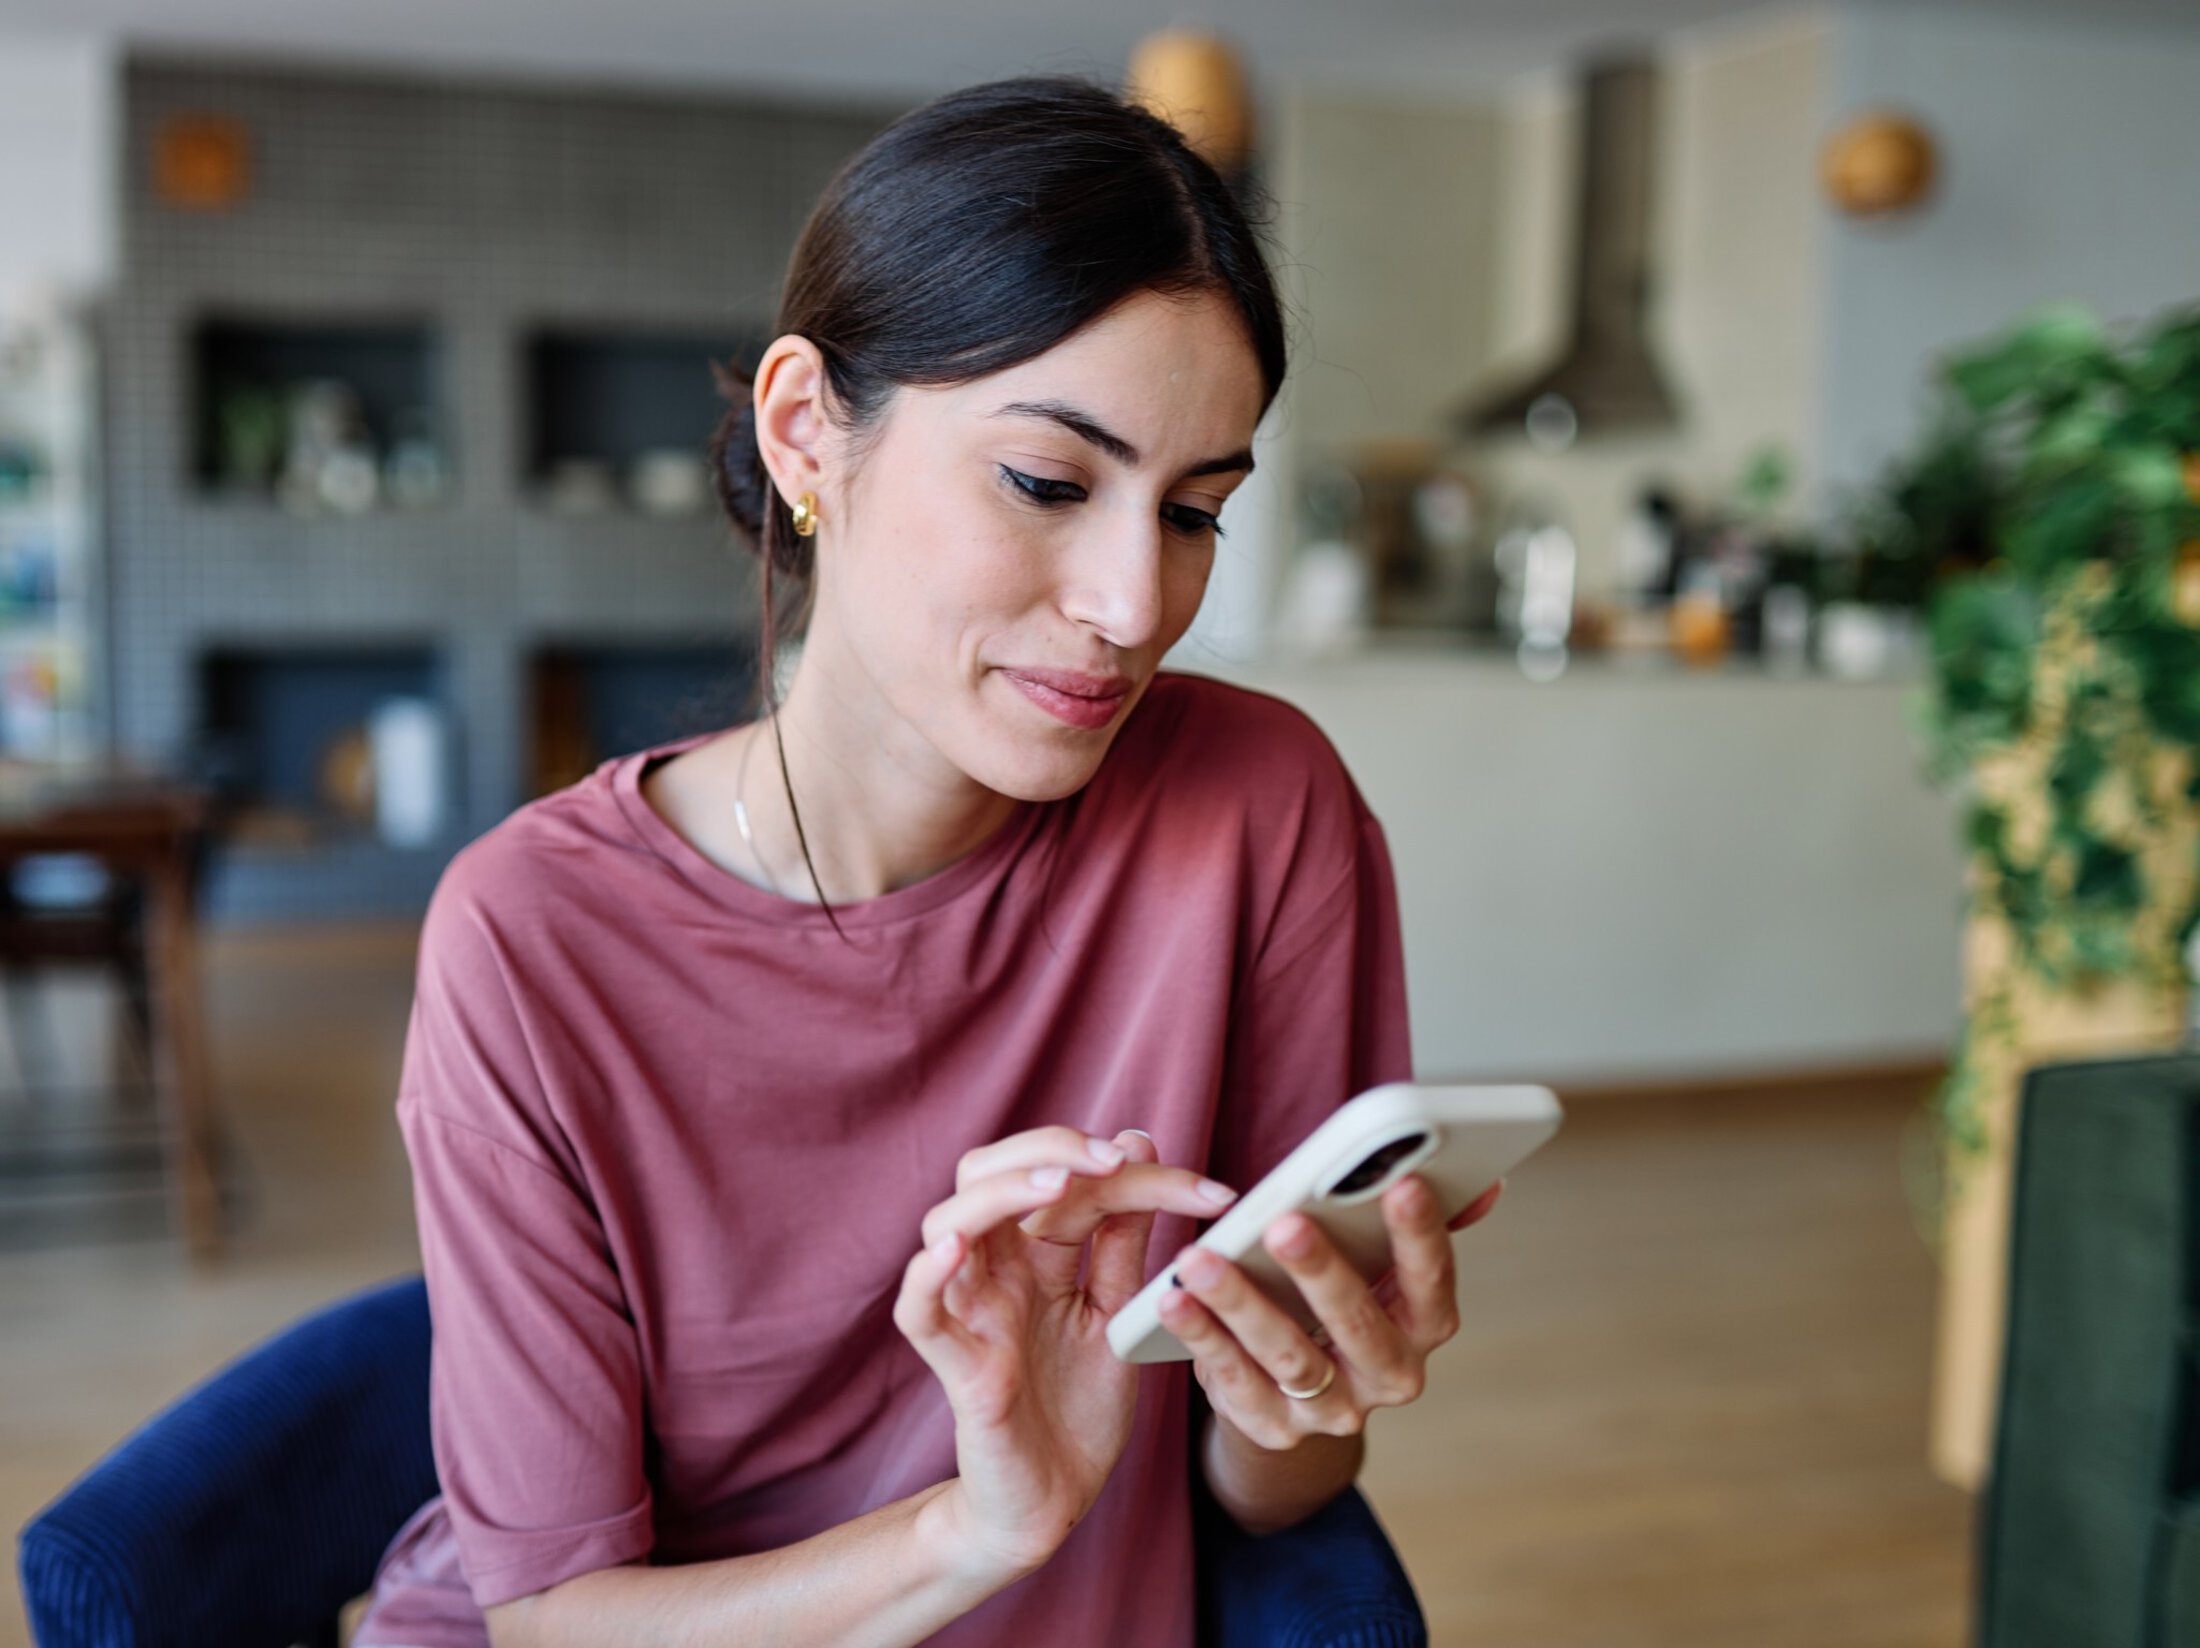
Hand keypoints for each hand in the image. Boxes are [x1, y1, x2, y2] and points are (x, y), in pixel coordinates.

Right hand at [893, 1126, 1239, 1580]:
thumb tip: (1138, 1143)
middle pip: (988, 1172)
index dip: (1134, 1171)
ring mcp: (972, 1314)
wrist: (1057, 1502)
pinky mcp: (959, 1367)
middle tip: (1115, 1161)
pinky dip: (928, 1275)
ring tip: (1059, 1182)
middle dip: (1050, 1148)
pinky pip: (919, 1313)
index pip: (1068, 1179)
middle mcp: (997, 1270)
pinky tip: (957, 1250)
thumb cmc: (1079, 1407)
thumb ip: (1121, 1240)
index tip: (1209, 1190)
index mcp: (1036, 1253)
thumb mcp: (1117, 1312)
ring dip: (1002, 1191)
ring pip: (948, 1222)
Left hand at [1158, 1173, 1503, 1450]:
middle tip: (1285, 1223)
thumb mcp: (1386, 1263)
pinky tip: (1172, 1298)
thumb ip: (1426, 1220)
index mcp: (1425, 1326)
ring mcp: (1333, 1412)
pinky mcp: (1274, 1430)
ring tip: (1199, 1258)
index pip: (1432, 1283)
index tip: (1405, 1184)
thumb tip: (1486, 1181)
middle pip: (1358, 1325)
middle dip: (1323, 1272)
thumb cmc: (1345, 1295)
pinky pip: (1234, 1384)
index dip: (1422, 1237)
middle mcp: (1389, 1376)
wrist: (1304, 1395)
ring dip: (1242, 1305)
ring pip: (1288, 1357)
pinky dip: (1202, 1339)